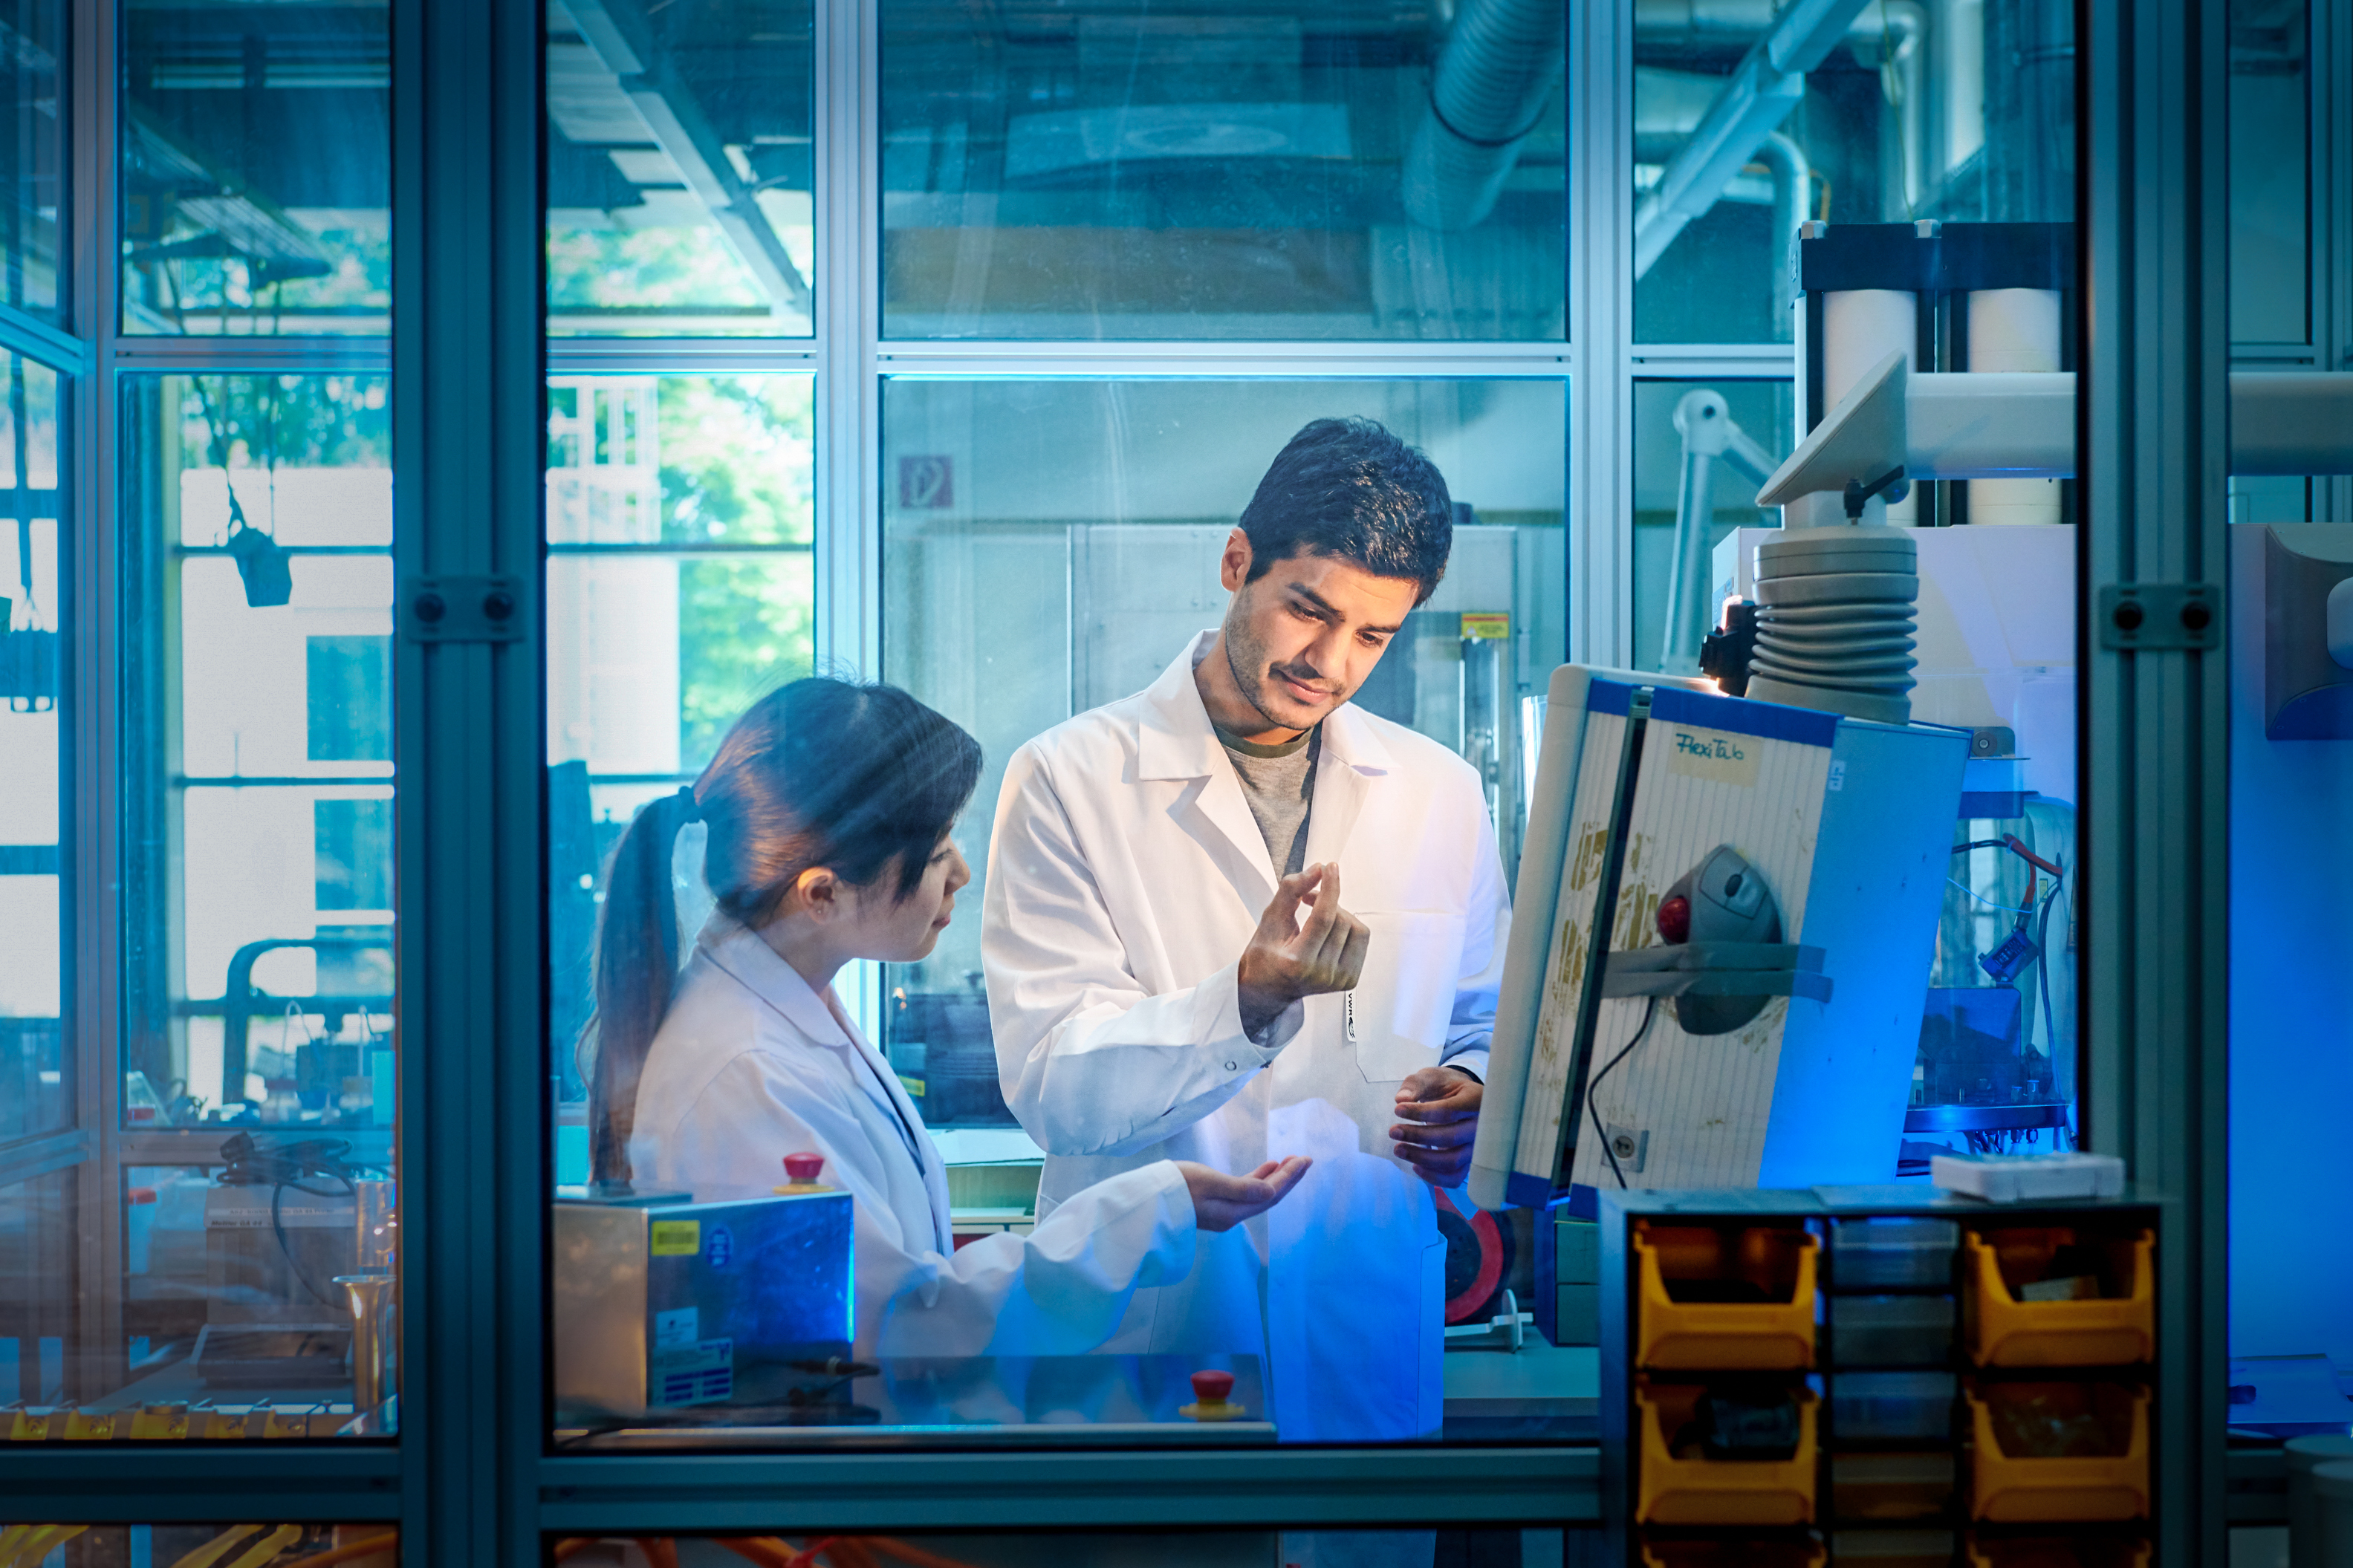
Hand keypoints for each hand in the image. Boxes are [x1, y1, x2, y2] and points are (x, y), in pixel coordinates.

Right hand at [1177, 1156, 1312, 1232]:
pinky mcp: (1215, 1204)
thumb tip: (1271, 1193)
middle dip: (1288, 1178)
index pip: (1269, 1194)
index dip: (1289, 1177)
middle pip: (1268, 1197)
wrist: (1149, 1199)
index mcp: (1233, 1212)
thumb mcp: (1210, 1183)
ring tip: (1291, 1161)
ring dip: (1276, 1178)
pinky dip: (1259, 1179)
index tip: (1304, 1160)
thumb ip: (1242, 1189)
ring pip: (1259, 1195)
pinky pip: (1246, 1192)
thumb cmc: (1177, 1186)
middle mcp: (1232, 1215)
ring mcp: (1224, 1211)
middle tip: (1305, 1160)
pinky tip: (1267, 1167)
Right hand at [1235, 863, 1369, 1036]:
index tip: (1330, 867)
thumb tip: (1318, 869)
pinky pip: (1362, 940)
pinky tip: (1331, 932)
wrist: (1269, 988)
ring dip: (1340, 913)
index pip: (1323, 918)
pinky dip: (1349, 928)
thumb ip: (1291, 890)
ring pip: (1357, 929)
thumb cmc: (1266, 954)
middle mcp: (1321, 975)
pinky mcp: (1349, 981)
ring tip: (1320, 917)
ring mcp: (1338, 981)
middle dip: (1327, 900)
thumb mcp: (1269, 919)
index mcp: (1297, 963)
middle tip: (1308, 898)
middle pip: (1341, 920)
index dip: (1330, 888)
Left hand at [1389, 1066, 1482, 1187]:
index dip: (1422, 1113)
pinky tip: (1415, 1166)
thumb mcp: (1431, 1077)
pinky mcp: (1470, 1162)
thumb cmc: (1445, 1087)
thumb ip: (1416, 1085)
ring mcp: (1478, 1147)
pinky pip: (1455, 1177)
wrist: (1461, 1098)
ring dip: (1422, 1158)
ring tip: (1397, 1149)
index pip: (1449, 1111)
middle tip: (1392, 1131)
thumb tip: (1401, 1099)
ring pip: (1453, 1161)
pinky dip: (1435, 1177)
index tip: (1397, 1109)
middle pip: (1451, 1137)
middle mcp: (1483, 1126)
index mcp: (1477, 1099)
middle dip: (1418, 1136)